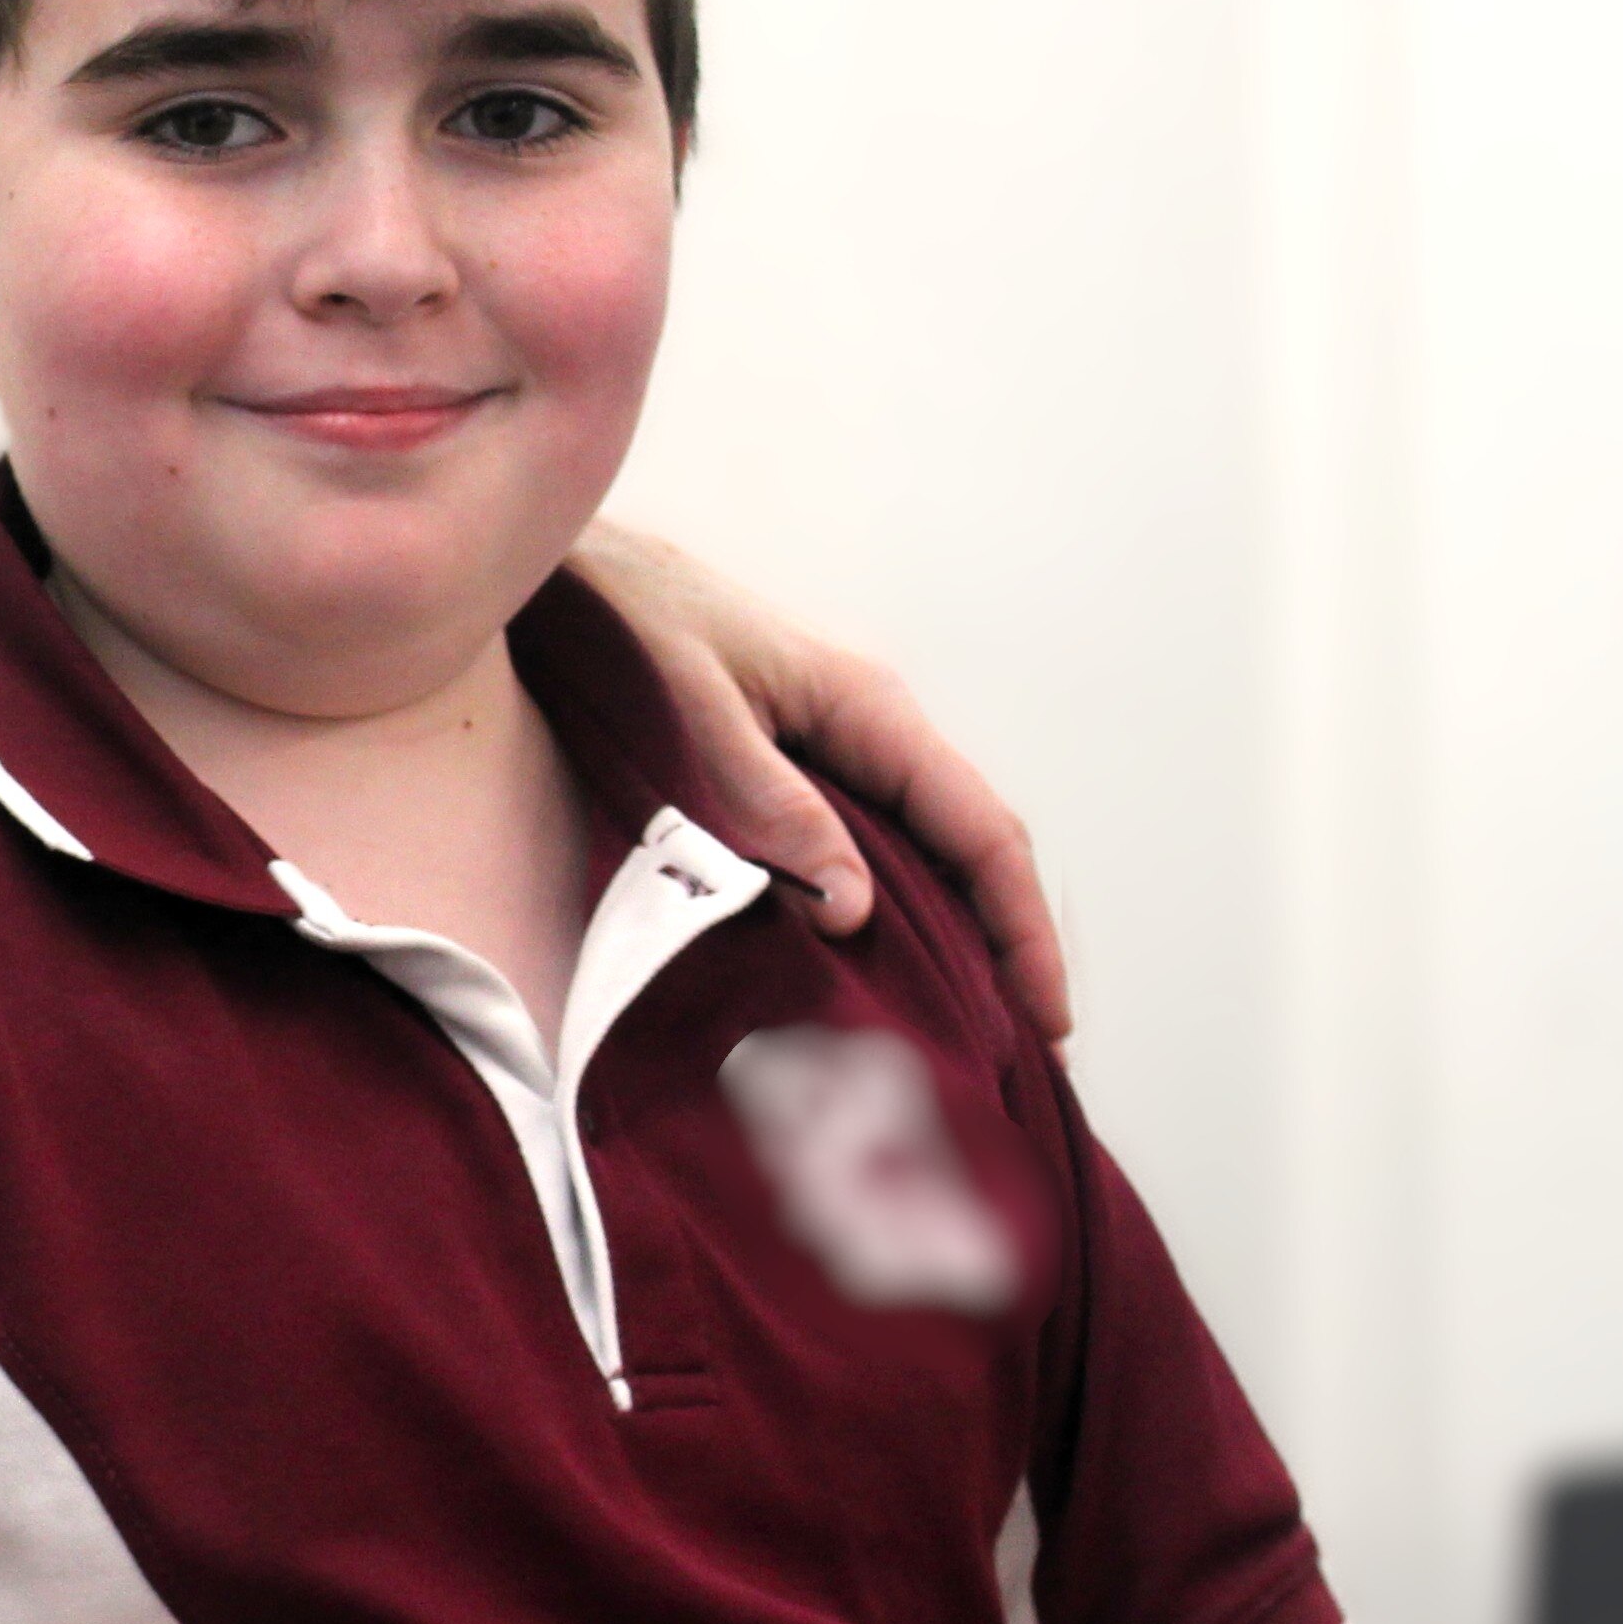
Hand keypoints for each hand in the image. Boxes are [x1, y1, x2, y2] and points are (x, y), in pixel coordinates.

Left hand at [564, 518, 1070, 1038]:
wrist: (576, 571)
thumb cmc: (631, 624)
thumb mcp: (695, 714)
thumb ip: (769, 804)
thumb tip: (852, 908)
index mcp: (867, 708)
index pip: (979, 829)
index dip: (1020, 925)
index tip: (1046, 1012)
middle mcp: (870, 728)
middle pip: (969, 848)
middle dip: (1009, 946)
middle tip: (1032, 1052)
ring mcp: (835, 747)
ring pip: (924, 852)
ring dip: (958, 937)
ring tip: (978, 1030)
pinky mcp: (793, 767)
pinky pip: (867, 847)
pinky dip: (893, 912)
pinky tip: (885, 970)